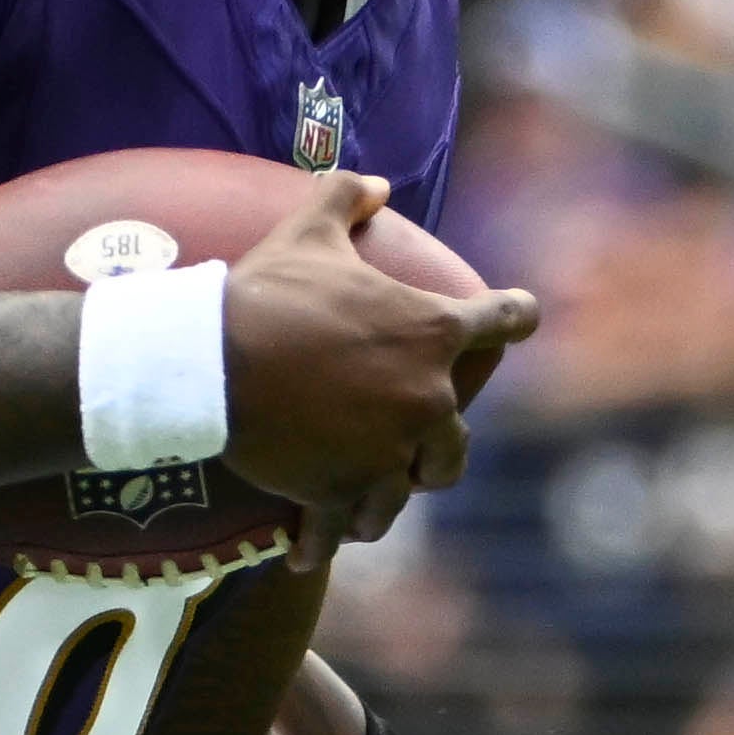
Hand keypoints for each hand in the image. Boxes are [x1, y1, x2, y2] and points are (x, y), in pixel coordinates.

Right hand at [217, 174, 534, 555]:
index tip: (524, 316)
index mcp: (431, 333)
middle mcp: (425, 400)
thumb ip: (346, 198)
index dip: (515, 316)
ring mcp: (388, 454)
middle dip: (440, 447)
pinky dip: (322, 540)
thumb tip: (377, 181)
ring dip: (385, 499)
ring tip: (362, 509)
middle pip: (458, 442)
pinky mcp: (342, 494)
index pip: (502, 322)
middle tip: (416, 447)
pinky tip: (305, 553)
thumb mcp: (306, 232)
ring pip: (405, 493)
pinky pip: (340, 529)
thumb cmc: (263, 295)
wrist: (209, 365)